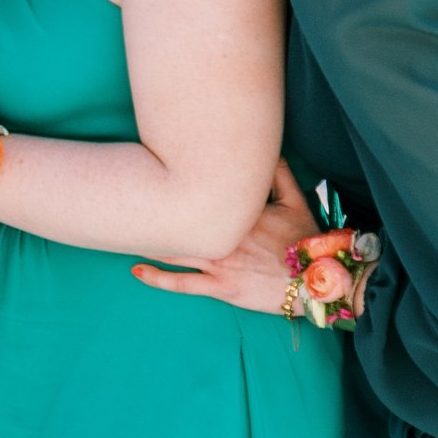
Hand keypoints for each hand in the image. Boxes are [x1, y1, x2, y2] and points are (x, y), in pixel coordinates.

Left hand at [131, 159, 315, 313]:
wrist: (317, 282)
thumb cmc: (307, 243)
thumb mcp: (297, 202)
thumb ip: (279, 175)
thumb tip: (268, 150)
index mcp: (236, 213)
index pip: (198, 193)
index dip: (174, 184)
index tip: (151, 171)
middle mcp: (222, 236)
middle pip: (178, 219)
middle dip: (151, 212)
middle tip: (125, 200)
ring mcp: (219, 262)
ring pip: (174, 249)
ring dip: (148, 240)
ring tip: (120, 231)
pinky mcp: (220, 287)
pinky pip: (182, 284)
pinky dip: (157, 277)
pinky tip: (136, 270)